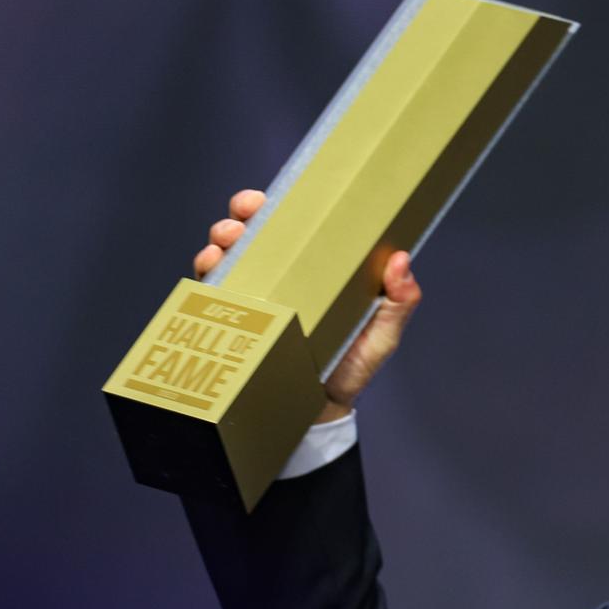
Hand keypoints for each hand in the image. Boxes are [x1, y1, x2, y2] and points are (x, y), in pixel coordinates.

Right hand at [193, 188, 421, 422]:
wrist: (322, 410)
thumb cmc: (354, 366)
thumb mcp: (384, 334)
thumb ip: (399, 301)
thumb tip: (402, 260)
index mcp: (316, 267)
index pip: (293, 224)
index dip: (276, 204)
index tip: (266, 198)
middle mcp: (282, 275)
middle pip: (253, 231)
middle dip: (240, 215)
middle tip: (242, 219)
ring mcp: (256, 295)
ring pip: (227, 254)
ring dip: (220, 241)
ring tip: (226, 245)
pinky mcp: (237, 319)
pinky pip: (212, 291)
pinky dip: (207, 274)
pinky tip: (212, 271)